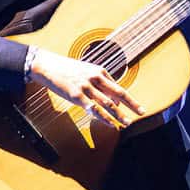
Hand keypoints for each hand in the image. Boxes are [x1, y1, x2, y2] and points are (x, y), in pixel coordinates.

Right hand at [28, 48, 142, 128]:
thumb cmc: (67, 70)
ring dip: (119, 115)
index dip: (127, 99)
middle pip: (118, 93)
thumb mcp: (86, 72)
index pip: (117, 87)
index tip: (136, 108)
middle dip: (131, 104)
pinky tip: (111, 124)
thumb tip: (113, 100)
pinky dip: (104, 118)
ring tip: (127, 123)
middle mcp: (95, 78)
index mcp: (99, 71)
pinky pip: (94, 109)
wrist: (48, 66)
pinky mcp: (77, 95)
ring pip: (108, 103)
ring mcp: (86, 87)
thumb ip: (100, 83)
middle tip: (141, 112)